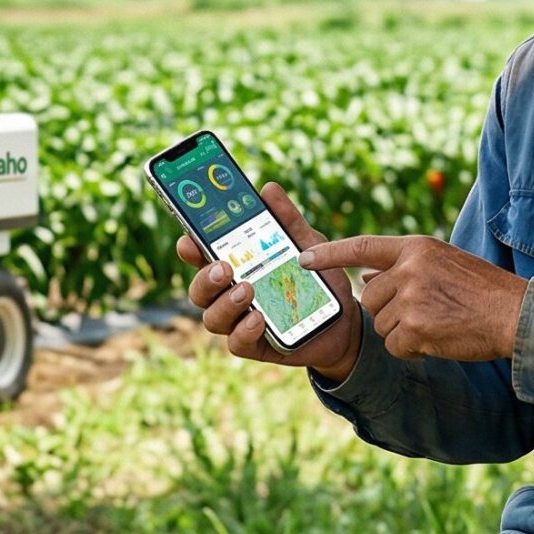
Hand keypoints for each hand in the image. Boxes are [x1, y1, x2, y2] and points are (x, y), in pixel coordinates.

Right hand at [176, 182, 359, 381]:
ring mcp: (240, 321)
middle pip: (200, 289)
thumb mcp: (307, 244)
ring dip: (224, 303)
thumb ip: (287, 220)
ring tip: (246, 290)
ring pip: (212, 317)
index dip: (189, 249)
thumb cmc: (318, 278)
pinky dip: (244, 330)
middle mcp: (230, 294)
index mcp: (236, 266)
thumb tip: (268, 189)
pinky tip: (258, 319)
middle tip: (225, 267)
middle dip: (205, 277)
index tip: (188, 241)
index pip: (202, 257)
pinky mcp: (255, 345)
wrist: (346, 320)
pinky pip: (236, 343)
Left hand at [297, 235, 528, 362]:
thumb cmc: (484, 291)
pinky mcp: (416, 327)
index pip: (361, 247)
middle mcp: (409, 268)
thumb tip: (365, 274)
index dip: (328, 253)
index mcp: (416, 247)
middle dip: (389, 312)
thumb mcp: (444, 263)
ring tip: (438, 324)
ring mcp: (411, 297)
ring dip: (403, 332)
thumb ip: (405, 267)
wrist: (517, 314)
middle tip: (426, 314)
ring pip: (381, 324)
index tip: (302, 258)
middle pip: (370, 297)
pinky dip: (413, 350)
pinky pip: (395, 346)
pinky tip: (439, 341)